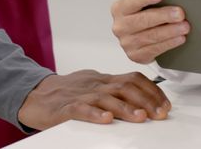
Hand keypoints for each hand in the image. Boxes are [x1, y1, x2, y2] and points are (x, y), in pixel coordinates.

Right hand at [18, 70, 170, 129]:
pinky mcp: (65, 107)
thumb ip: (116, 90)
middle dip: (146, 100)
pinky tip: (106, 120)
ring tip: (141, 117)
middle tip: (160, 113)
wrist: (34, 94)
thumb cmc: (67, 92)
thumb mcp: (95, 86)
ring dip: (127, 108)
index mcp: (104, 80)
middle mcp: (96, 84)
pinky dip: (95, 114)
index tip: (165, 104)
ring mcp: (81, 94)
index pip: (134, 79)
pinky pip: (81, 109)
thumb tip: (144, 98)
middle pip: (126, 87)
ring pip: (107, 97)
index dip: (152, 91)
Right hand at [111, 0, 189, 63]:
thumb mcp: (142, 3)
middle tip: (179, 13)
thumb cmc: (142, 14)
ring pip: (151, 36)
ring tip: (184, 26)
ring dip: (170, 31)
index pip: (132, 1)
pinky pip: (155, 49)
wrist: (137, 36)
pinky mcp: (136, 55)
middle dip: (164, 16)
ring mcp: (127, 42)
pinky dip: (170, 43)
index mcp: (120, 8)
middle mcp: (121, 26)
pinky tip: (179, 38)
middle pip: (143, 20)